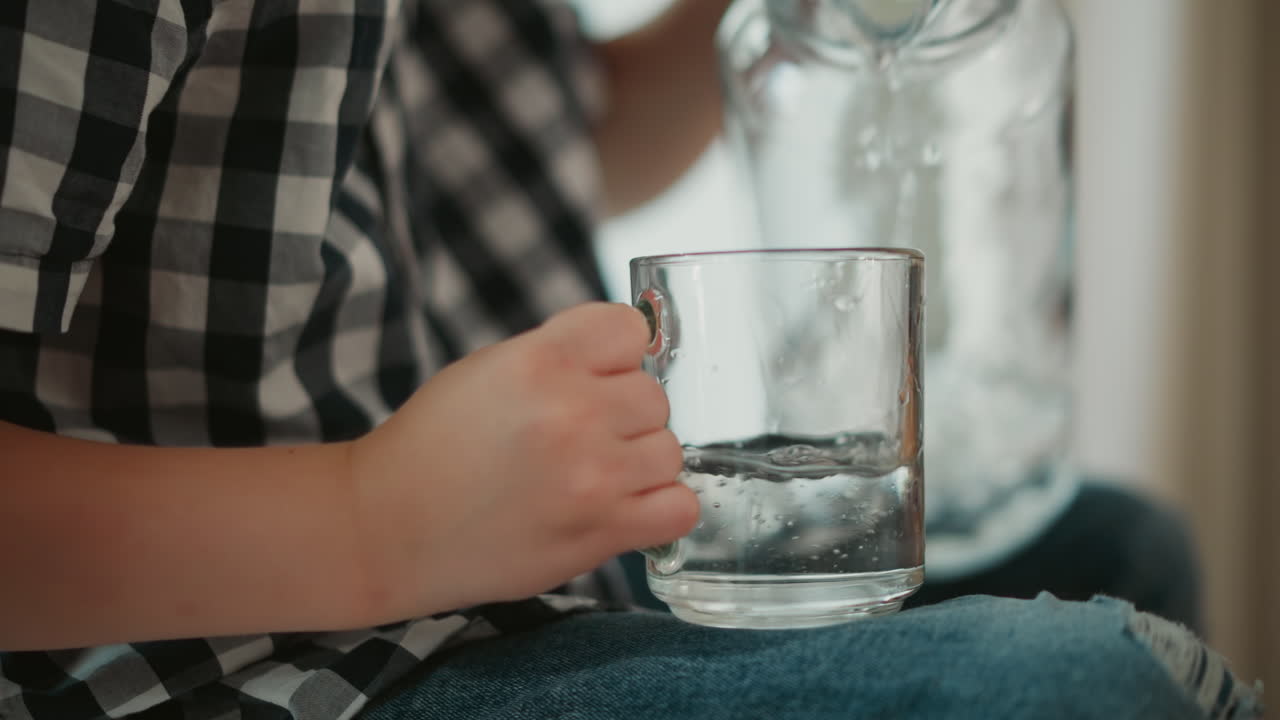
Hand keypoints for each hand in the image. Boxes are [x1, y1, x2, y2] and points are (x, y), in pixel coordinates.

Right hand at [347, 303, 696, 620]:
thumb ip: (562, 354)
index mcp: (540, 359)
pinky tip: (624, 507)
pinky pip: (681, 508)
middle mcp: (572, 412)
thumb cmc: (435, 445)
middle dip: (622, 415)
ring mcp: (592, 475)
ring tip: (591, 476)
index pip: (629, 328)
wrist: (386, 526)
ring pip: (670, 450)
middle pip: (653, 395)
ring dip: (640, 463)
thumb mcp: (489, 369)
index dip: (615, 353)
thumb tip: (634, 346)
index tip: (594, 376)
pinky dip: (661, 508)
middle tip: (576, 440)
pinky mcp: (600, 531)